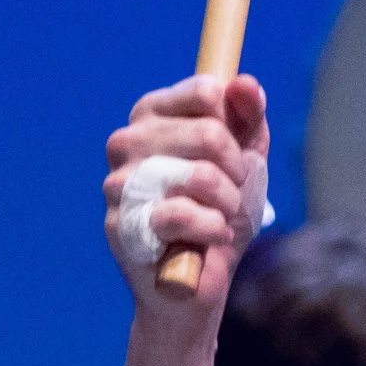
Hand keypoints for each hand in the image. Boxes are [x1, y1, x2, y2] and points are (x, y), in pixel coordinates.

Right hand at [103, 74, 271, 307]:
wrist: (199, 282)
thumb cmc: (218, 215)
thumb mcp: (245, 163)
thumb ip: (247, 119)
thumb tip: (245, 83)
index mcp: (152, 115)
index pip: (207, 92)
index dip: (237, 128)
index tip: (234, 156)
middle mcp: (126, 142)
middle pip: (210, 133)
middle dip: (237, 172)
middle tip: (232, 196)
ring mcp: (118, 183)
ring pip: (200, 176)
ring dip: (228, 204)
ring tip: (222, 218)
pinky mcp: (120, 225)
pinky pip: (182, 215)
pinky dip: (213, 229)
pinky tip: (211, 238)